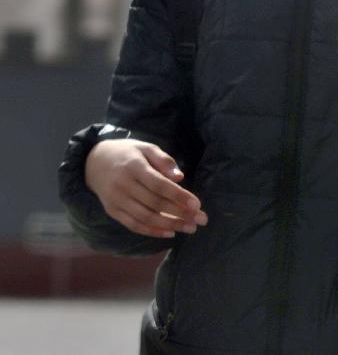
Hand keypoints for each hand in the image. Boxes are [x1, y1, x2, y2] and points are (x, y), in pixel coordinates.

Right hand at [84, 139, 207, 237]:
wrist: (94, 162)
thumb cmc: (127, 153)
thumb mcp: (145, 147)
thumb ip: (163, 160)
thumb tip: (179, 177)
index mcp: (134, 167)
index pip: (159, 184)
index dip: (178, 196)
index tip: (197, 204)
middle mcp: (124, 185)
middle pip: (155, 204)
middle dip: (180, 213)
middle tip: (201, 220)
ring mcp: (116, 200)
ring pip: (146, 218)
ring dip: (170, 225)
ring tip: (190, 228)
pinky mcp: (113, 211)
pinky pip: (134, 225)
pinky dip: (153, 231)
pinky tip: (170, 233)